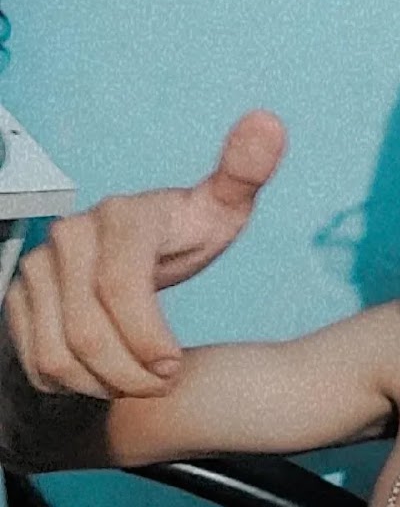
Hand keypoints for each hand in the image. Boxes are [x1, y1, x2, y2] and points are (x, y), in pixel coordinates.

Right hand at [3, 110, 285, 399]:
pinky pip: (33, 358)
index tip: (175, 364)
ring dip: (102, 383)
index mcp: (122, 216)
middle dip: (131, 372)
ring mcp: (39, 266)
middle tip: (163, 381)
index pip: (122, 288)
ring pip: (57, 353)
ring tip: (140, 379)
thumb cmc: (190, 227)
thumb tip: (268, 122)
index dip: (148, 338)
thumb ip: (245, 169)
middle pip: (87, 330)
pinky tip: (108, 372)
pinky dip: (72, 383)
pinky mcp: (21, 295)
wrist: (148, 240)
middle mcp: (71, 235)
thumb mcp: (224, 204)